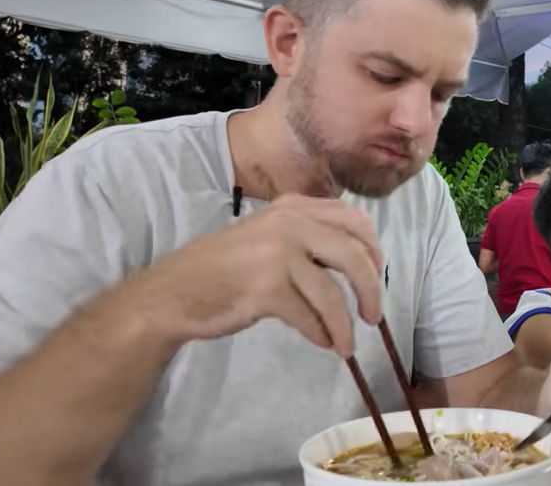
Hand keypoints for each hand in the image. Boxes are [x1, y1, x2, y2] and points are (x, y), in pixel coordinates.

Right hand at [124, 194, 383, 356]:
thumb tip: (361, 261)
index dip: (374, 251)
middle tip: (373, 315)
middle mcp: (289, 223)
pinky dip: (322, 333)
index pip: (354, 220)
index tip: (377, 276)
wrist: (172, 293)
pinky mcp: (266, 289)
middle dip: (371, 288)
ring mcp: (277, 255)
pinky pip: (310, 316)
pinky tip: (324, 343)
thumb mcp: (269, 235)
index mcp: (293, 206)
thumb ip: (309, 238)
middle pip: (354, 254)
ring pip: (333, 293)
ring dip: (345, 324)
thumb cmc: (224, 268)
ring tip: (347, 344)